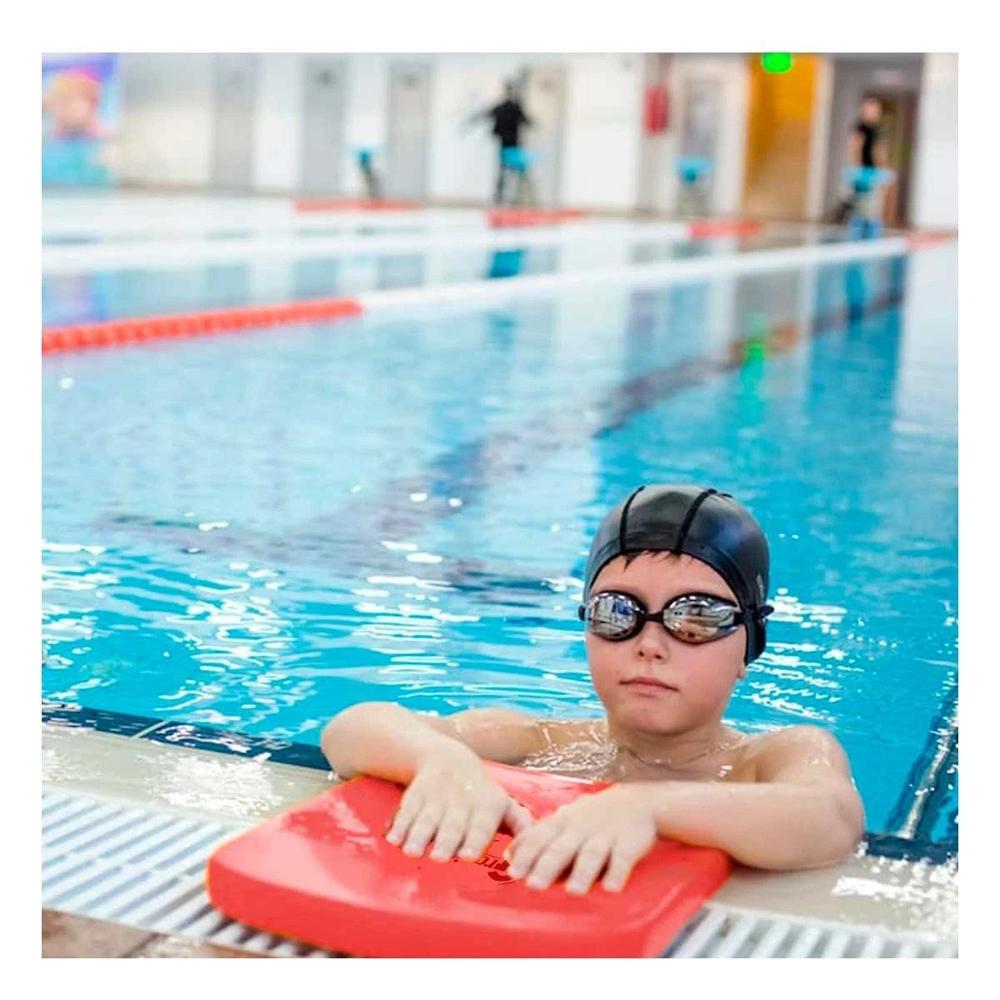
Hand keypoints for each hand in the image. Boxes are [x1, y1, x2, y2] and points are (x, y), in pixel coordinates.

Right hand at [385, 745, 533, 861]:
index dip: (476, 839)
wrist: (448, 760)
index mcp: (486, 805)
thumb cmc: (482, 794)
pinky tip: (394, 839)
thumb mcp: (504, 804)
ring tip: (412, 851)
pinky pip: (406, 810)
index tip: (470, 855)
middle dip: (446, 840)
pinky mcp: (415, 795)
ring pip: (427, 818)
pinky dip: (400, 824)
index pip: (482, 824)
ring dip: (419, 834)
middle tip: (440, 857)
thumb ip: (521, 825)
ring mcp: (436, 797)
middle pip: (452, 824)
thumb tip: (533, 851)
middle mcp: (461, 801)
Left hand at [505, 784, 657, 893]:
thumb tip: (508, 856)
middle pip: (562, 848)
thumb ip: (538, 837)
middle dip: (547, 866)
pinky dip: (617, 873)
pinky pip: (622, 859)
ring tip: (574, 891)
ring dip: (582, 872)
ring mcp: (605, 835)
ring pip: (591, 854)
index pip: (539, 838)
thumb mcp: (563, 820)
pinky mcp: (629, 843)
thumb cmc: (591, 817)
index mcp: (561, 823)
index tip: (513, 872)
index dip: (526, 854)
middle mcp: (580, 828)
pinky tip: (611, 888)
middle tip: (534, 885)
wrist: (638, 802)